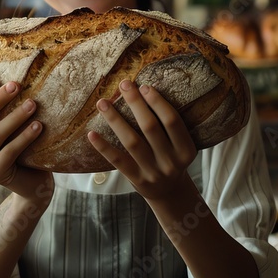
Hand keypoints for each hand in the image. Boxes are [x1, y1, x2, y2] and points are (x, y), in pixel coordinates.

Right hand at [0, 78, 53, 204]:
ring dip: (15, 117)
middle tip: (17, 86)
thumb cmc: (25, 152)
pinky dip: (25, 137)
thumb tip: (17, 79)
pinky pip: (9, 152)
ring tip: (33, 104)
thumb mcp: (13, 129)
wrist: (33, 184)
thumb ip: (7, 112)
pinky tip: (38, 126)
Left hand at [87, 79, 196, 201]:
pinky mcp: (136, 179)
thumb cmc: (171, 158)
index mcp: (186, 149)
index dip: (157, 102)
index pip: (172, 121)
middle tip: (124, 85)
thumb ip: (169, 125)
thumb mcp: (180, 145)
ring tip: (102, 103)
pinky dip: (103, 147)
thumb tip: (144, 90)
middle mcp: (170, 161)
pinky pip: (117, 160)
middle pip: (150, 127)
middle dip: (136, 103)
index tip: (144, 86)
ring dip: (115, 120)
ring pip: (131, 141)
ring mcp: (153, 172)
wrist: (169, 193)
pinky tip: (91, 134)